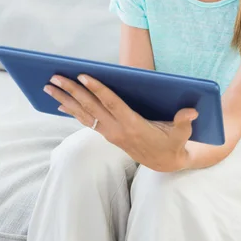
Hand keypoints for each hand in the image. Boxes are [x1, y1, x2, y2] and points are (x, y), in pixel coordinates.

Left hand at [43, 74, 198, 171]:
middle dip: (71, 91)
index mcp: (132, 124)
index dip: (97, 89)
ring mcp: (109, 133)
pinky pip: (86, 121)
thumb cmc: (173, 143)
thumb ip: (185, 122)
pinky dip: (72, 111)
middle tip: (54, 78)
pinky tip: (60, 103)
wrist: (165, 164)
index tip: (83, 76)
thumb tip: (192, 111)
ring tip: (48, 87)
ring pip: (83, 114)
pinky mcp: (107, 134)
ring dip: (65, 99)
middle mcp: (116, 129)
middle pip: (90, 107)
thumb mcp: (182, 134)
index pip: (111, 103)